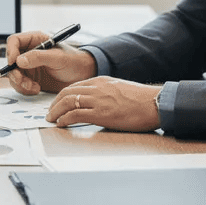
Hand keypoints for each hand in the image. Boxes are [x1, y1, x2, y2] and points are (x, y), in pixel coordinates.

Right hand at [3, 30, 96, 94]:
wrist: (82, 76)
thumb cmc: (74, 61)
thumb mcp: (57, 58)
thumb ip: (38, 57)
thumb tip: (19, 60)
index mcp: (35, 40)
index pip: (14, 41)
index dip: (10, 51)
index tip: (14, 63)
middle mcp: (29, 52)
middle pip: (10, 60)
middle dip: (14, 72)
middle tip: (23, 81)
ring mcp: (29, 66)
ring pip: (13, 74)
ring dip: (20, 83)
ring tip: (33, 87)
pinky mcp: (30, 78)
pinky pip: (19, 84)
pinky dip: (25, 89)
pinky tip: (36, 89)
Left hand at [46, 77, 161, 131]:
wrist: (155, 103)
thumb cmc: (142, 100)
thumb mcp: (119, 89)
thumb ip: (106, 93)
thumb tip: (97, 103)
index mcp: (101, 81)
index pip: (74, 86)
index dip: (62, 96)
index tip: (57, 103)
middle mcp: (97, 88)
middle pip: (67, 92)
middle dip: (54, 103)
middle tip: (50, 112)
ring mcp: (98, 100)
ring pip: (68, 102)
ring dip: (56, 111)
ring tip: (51, 119)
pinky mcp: (101, 113)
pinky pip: (75, 115)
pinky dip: (64, 119)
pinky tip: (61, 124)